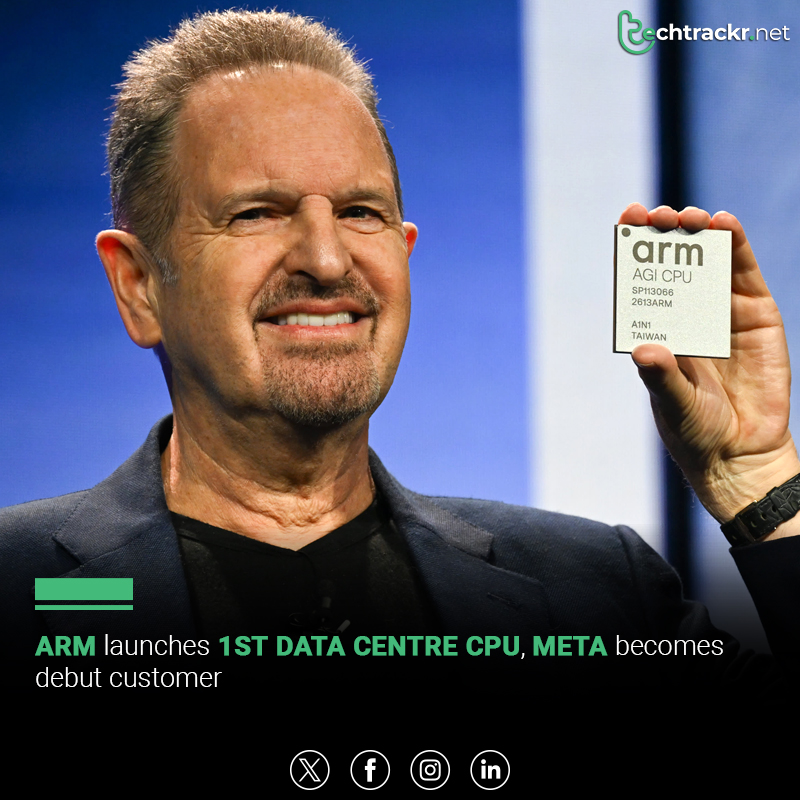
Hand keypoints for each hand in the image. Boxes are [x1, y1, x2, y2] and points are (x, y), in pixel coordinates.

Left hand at [620, 203, 799, 538]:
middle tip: (655, 216)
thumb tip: (645, 350)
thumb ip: (662, 378)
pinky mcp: (758, 318)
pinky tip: (723, 225)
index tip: (626, 220)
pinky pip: (744, 275)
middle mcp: (688, 316)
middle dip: (666, 235)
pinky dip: (735, 247)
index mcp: (660, 330)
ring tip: (688, 216)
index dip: (636, 250)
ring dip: (699, 233)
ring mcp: (723, 314)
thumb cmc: (697, 430)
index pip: (644, 282)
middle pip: (675, 264)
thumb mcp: (673, 403)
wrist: (741, 453)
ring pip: (710, 262)